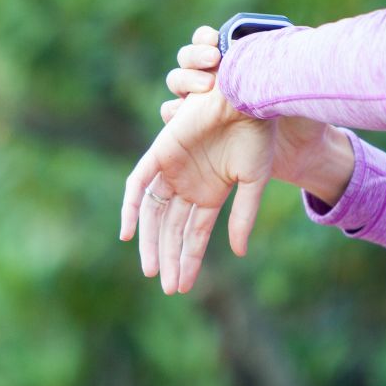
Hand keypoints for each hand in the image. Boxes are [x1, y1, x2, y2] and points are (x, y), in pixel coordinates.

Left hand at [120, 25, 348, 294]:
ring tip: (153, 271)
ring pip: (154, 213)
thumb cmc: (258, 135)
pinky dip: (129, 206)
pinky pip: (137, 183)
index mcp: (211, 193)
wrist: (249, 98)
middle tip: (167, 287)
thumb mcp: (254, 182)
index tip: (184, 287)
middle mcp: (188, 184)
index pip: (195, 234)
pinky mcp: (160, 151)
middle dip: (170, 257)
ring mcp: (172, 169)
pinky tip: (127, 233)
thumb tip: (239, 253)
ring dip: (152, 241)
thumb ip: (243, 216)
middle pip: (172, 228)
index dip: (190, 260)